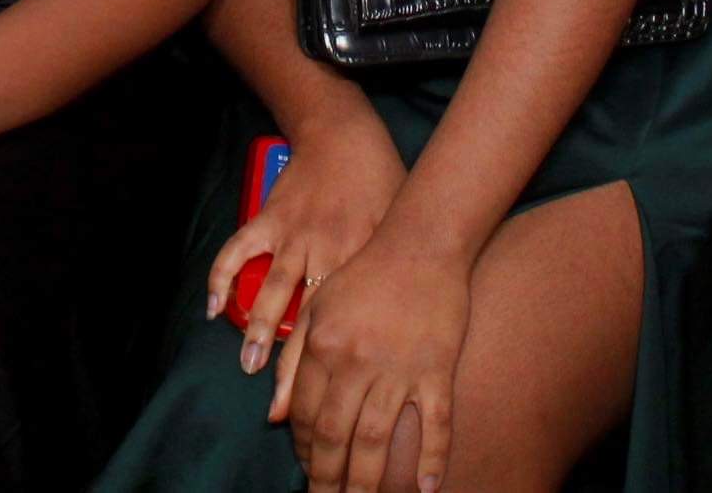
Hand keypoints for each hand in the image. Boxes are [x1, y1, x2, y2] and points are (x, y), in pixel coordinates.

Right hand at [206, 115, 405, 398]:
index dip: (332, 371)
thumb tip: (403, 326)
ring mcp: (293, 235)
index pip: (345, 327)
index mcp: (360, 261)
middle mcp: (325, 253)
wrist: (346, 132)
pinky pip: (240, 250)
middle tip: (280, 410)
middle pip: (307, 322)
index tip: (325, 407)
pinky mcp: (269, 217)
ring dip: (257, 330)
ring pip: (273, 292)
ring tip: (248, 366)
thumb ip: (391, 272)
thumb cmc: (382, 182)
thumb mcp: (398, 225)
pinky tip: (214, 307)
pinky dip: (223, 277)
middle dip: (292, 369)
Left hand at [281, 227, 469, 492]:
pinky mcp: (437, 369)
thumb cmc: (366, 276)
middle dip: (329, 478)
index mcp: (324, 347)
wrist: (421, 243)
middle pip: (337, 436)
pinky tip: (425, 488)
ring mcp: (399, 369)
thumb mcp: (318, 310)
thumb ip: (294, 363)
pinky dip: (431, 458)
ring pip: (376, 439)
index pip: (307, 416)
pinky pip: (435, 423)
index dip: (305, 450)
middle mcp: (357, 362)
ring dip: (366, 480)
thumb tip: (274, 416)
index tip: (308, 471)